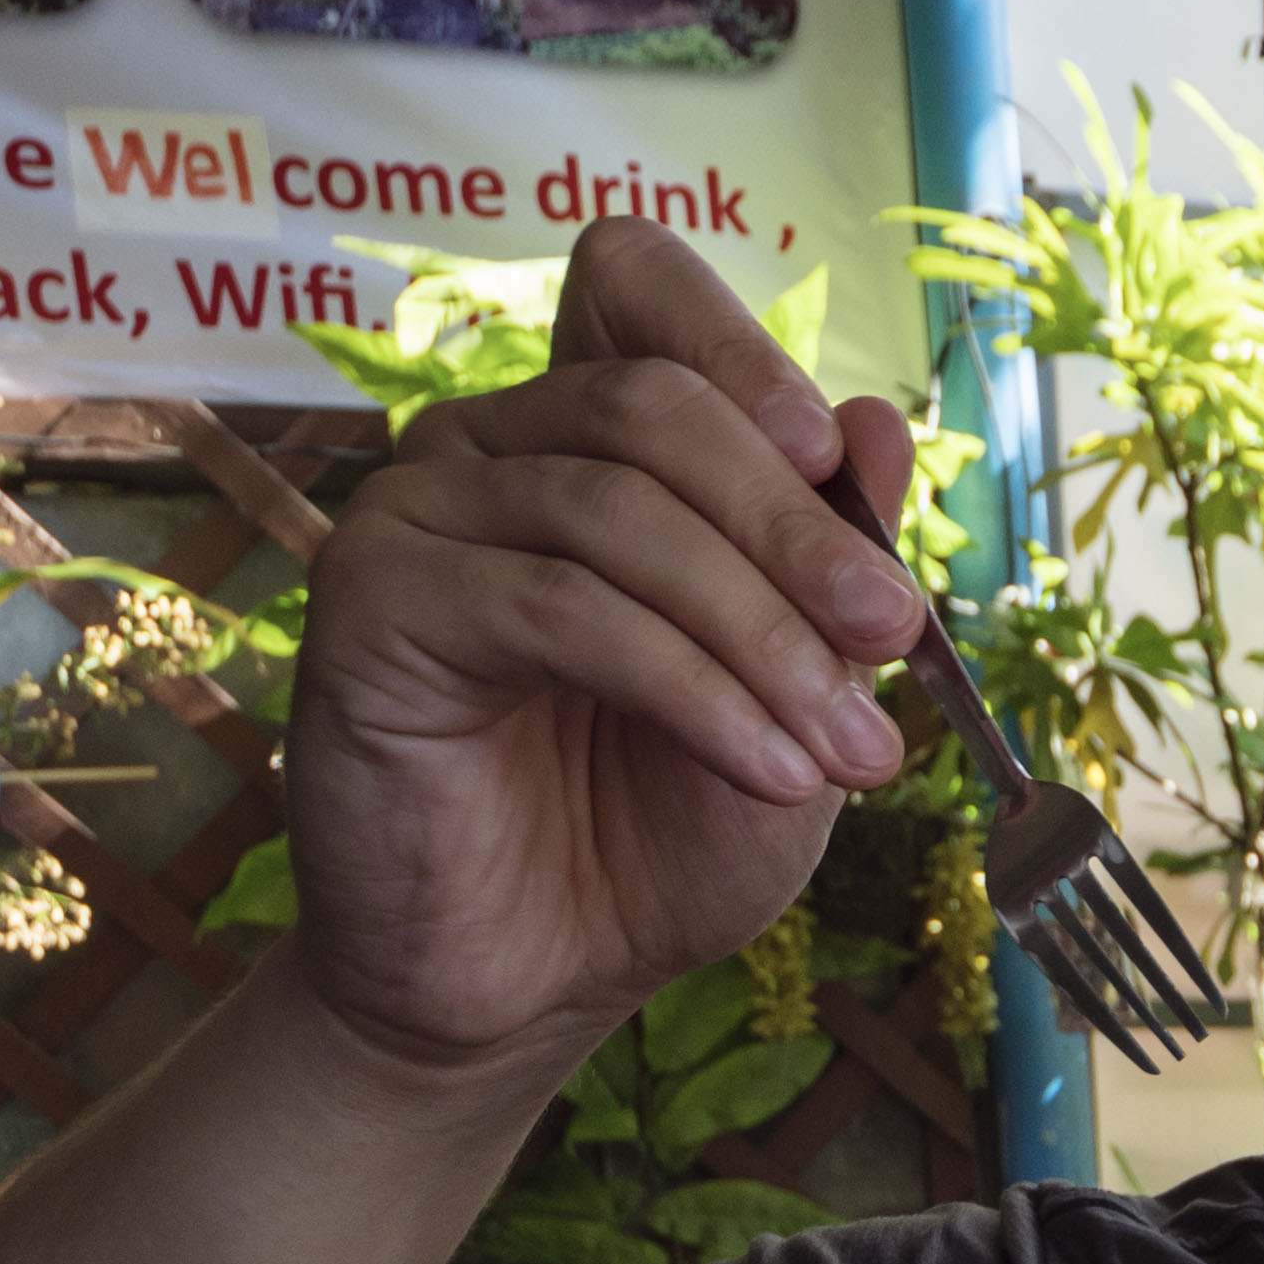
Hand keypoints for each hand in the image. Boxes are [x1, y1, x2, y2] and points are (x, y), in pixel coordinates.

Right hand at [276, 219, 923, 1083]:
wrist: (537, 979)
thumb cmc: (660, 831)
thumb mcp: (794, 692)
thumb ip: (831, 563)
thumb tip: (877, 421)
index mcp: (587, 437)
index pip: (633, 283)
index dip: (737, 343)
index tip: (831, 455)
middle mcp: (491, 448)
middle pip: (653, 406)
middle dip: (797, 529)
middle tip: (894, 638)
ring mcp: (418, 515)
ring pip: (616, 511)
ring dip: (762, 636)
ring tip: (848, 755)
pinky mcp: (370, 602)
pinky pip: (559, 606)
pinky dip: (692, 687)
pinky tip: (768, 766)